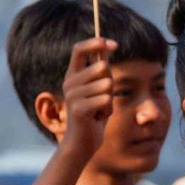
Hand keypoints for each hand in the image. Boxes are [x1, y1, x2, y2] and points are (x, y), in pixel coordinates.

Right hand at [57, 38, 117, 160]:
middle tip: (103, 98)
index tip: (115, 44)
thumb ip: (100, 71)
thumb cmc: (94, 114)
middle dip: (111, 82)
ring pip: (107, 84)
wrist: (83, 142)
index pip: (79, 49)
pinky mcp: (78, 108)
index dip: (97, 43)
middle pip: (101, 67)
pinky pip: (106, 99)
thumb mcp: (98, 89)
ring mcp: (72, 95)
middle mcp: (69, 82)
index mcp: (72, 75)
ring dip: (110, 99)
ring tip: (100, 109)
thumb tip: (107, 47)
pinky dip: (108, 109)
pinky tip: (98, 117)